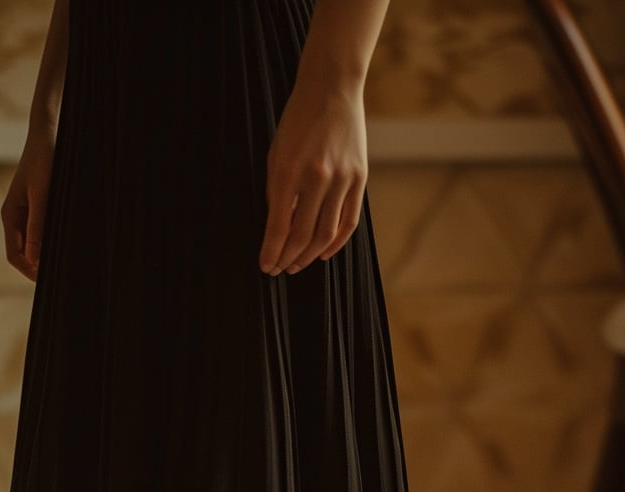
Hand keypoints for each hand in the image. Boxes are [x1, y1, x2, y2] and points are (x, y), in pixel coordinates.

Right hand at [0, 129, 55, 280]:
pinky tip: (65, 244)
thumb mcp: (43, 195)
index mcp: (10, 215)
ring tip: (64, 261)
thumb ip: (37, 226)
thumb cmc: (44, 160)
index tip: (47, 281)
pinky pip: (41, 233)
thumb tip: (34, 259)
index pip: (14, 255)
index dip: (29, 271)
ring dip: (45, 256)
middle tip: (60, 276)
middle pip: (23, 254)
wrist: (47, 135)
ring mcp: (26, 212)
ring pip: (33, 245)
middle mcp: (15, 216)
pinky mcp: (38, 207)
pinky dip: (50, 242)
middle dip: (37, 267)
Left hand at [259, 82, 367, 276]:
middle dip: (288, 258)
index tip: (265, 267)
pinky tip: (323, 253)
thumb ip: (277, 192)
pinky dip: (336, 243)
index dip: (271, 252)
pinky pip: (348, 221)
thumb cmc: (298, 121)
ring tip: (297, 264)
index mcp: (290, 171)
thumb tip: (278, 230)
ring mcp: (342, 179)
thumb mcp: (277, 154)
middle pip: (303, 236)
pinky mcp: (359, 178)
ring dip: (309, 256)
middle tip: (279, 270)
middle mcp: (318, 178)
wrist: (332, 88)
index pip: (279, 226)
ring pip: (326, 234)